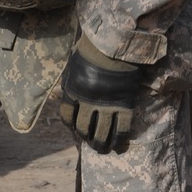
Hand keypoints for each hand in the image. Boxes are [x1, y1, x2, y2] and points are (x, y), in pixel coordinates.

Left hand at [59, 34, 142, 152]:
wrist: (115, 42)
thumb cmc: (93, 47)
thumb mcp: (74, 62)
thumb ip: (72, 78)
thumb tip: (68, 88)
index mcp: (73, 90)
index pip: (67, 116)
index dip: (70, 125)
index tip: (75, 128)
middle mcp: (87, 102)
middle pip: (83, 128)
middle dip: (86, 138)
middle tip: (91, 142)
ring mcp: (106, 104)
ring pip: (102, 133)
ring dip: (101, 144)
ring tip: (103, 149)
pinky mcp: (124, 104)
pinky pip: (122, 128)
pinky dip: (120, 139)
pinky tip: (120, 146)